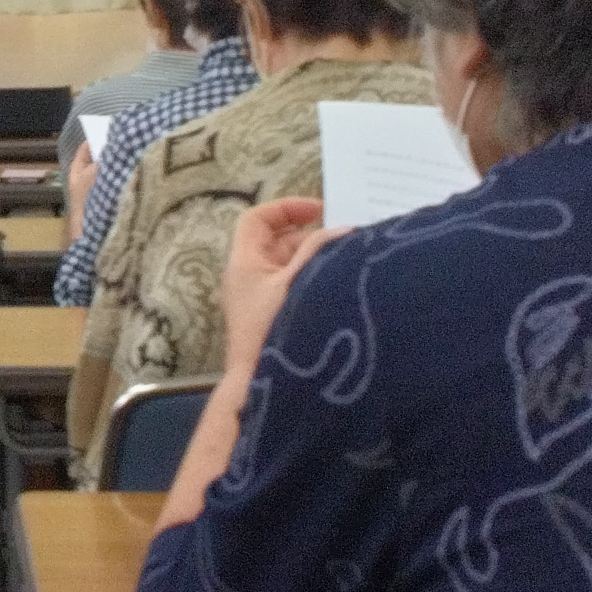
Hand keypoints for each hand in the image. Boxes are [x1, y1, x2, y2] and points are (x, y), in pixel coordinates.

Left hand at [220, 196, 339, 374]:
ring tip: (346, 262)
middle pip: (276, 241)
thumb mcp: (296, 283)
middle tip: (342, 241)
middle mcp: (248, 276)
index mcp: (244, 262)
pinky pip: (292, 286)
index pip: (257, 219)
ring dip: (315, 260)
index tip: (319, 211)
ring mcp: (258, 298)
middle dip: (309, 236)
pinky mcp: (271, 316)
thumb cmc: (272, 330)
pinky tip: (337, 285)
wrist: (261, 384)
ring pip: (287, 265)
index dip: (286, 208)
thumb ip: (317, 252)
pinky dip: (312, 279)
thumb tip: (343, 230)